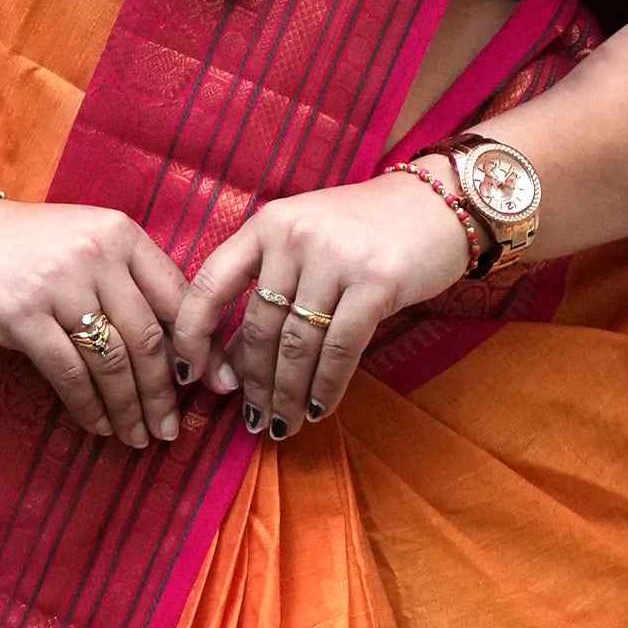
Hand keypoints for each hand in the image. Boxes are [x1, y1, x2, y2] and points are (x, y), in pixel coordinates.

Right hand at [0, 190, 189, 446]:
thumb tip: (181, 347)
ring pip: (111, 362)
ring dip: (128, 408)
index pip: (176, 298)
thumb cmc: (31, 248)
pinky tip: (100, 427)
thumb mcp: (90, 244)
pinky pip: (69, 374)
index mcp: (121, 235)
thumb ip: (132, 280)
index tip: (208, 386)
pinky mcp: (23, 317)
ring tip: (138, 436)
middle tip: (170, 428)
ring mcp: (58, 286)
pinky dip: (89, 407)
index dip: (196, 348)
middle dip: (163, 393)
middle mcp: (96, 256)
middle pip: (147, 338)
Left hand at [170, 167, 473, 435]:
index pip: (210, 285)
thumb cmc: (365, 230)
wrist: (439, 203)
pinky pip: (340, 349)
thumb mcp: (306, 241)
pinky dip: (326, 386)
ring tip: (283, 424)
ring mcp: (335, 258)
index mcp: (266, 223)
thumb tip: (229, 363)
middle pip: (258, 327)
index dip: (192, 336)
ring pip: (297, 345)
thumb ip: (268, 288)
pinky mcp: (377, 282)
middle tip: (252, 418)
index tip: (188, 377)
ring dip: (287, 394)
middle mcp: (294, 236)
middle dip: (253, 382)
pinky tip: (319, 409)